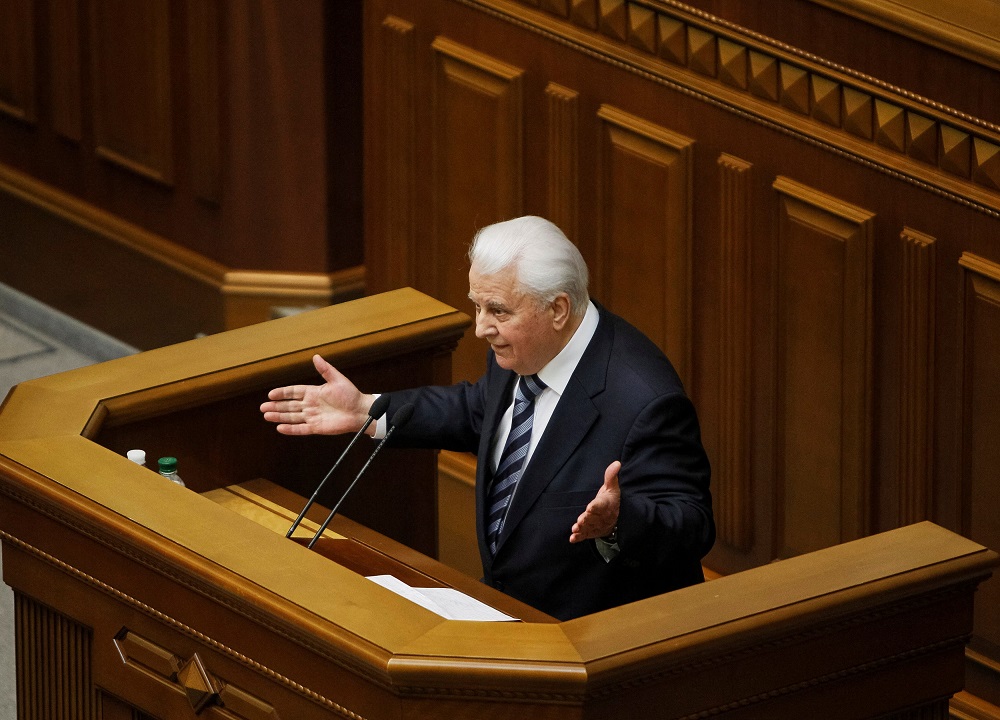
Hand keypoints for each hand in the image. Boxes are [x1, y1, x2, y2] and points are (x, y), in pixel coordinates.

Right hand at [260, 355, 376, 435]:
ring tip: (266, 416)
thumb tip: (316, 357)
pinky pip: (301, 429)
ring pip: (292, 417)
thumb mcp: (337, 380)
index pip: (293, 392)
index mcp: (314, 392)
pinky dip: (291, 429)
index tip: (271, 394)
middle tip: (262, 407)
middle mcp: (311, 405)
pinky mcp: (317, 427)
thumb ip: (325, 370)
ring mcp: (312, 416)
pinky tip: (280, 428)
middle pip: (289, 406)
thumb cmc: (351, 395)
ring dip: (279, 417)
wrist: (360, 411)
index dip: (282, 393)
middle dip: (276, 406)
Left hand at [569, 461, 620, 542]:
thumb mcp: (612, 487)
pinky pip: (586, 535)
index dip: (596, 506)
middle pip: (594, 518)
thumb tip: (616, 463)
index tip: (590, 507)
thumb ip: (611, 476)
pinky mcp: (592, 532)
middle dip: (587, 519)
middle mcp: (602, 516)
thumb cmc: (610, 499)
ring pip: (590, 527)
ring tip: (576, 529)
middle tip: (580, 520)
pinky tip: (572, 538)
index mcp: (606, 504)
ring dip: (582, 529)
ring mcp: (597, 525)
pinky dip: (579, 537)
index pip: (601, 505)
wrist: (618, 518)